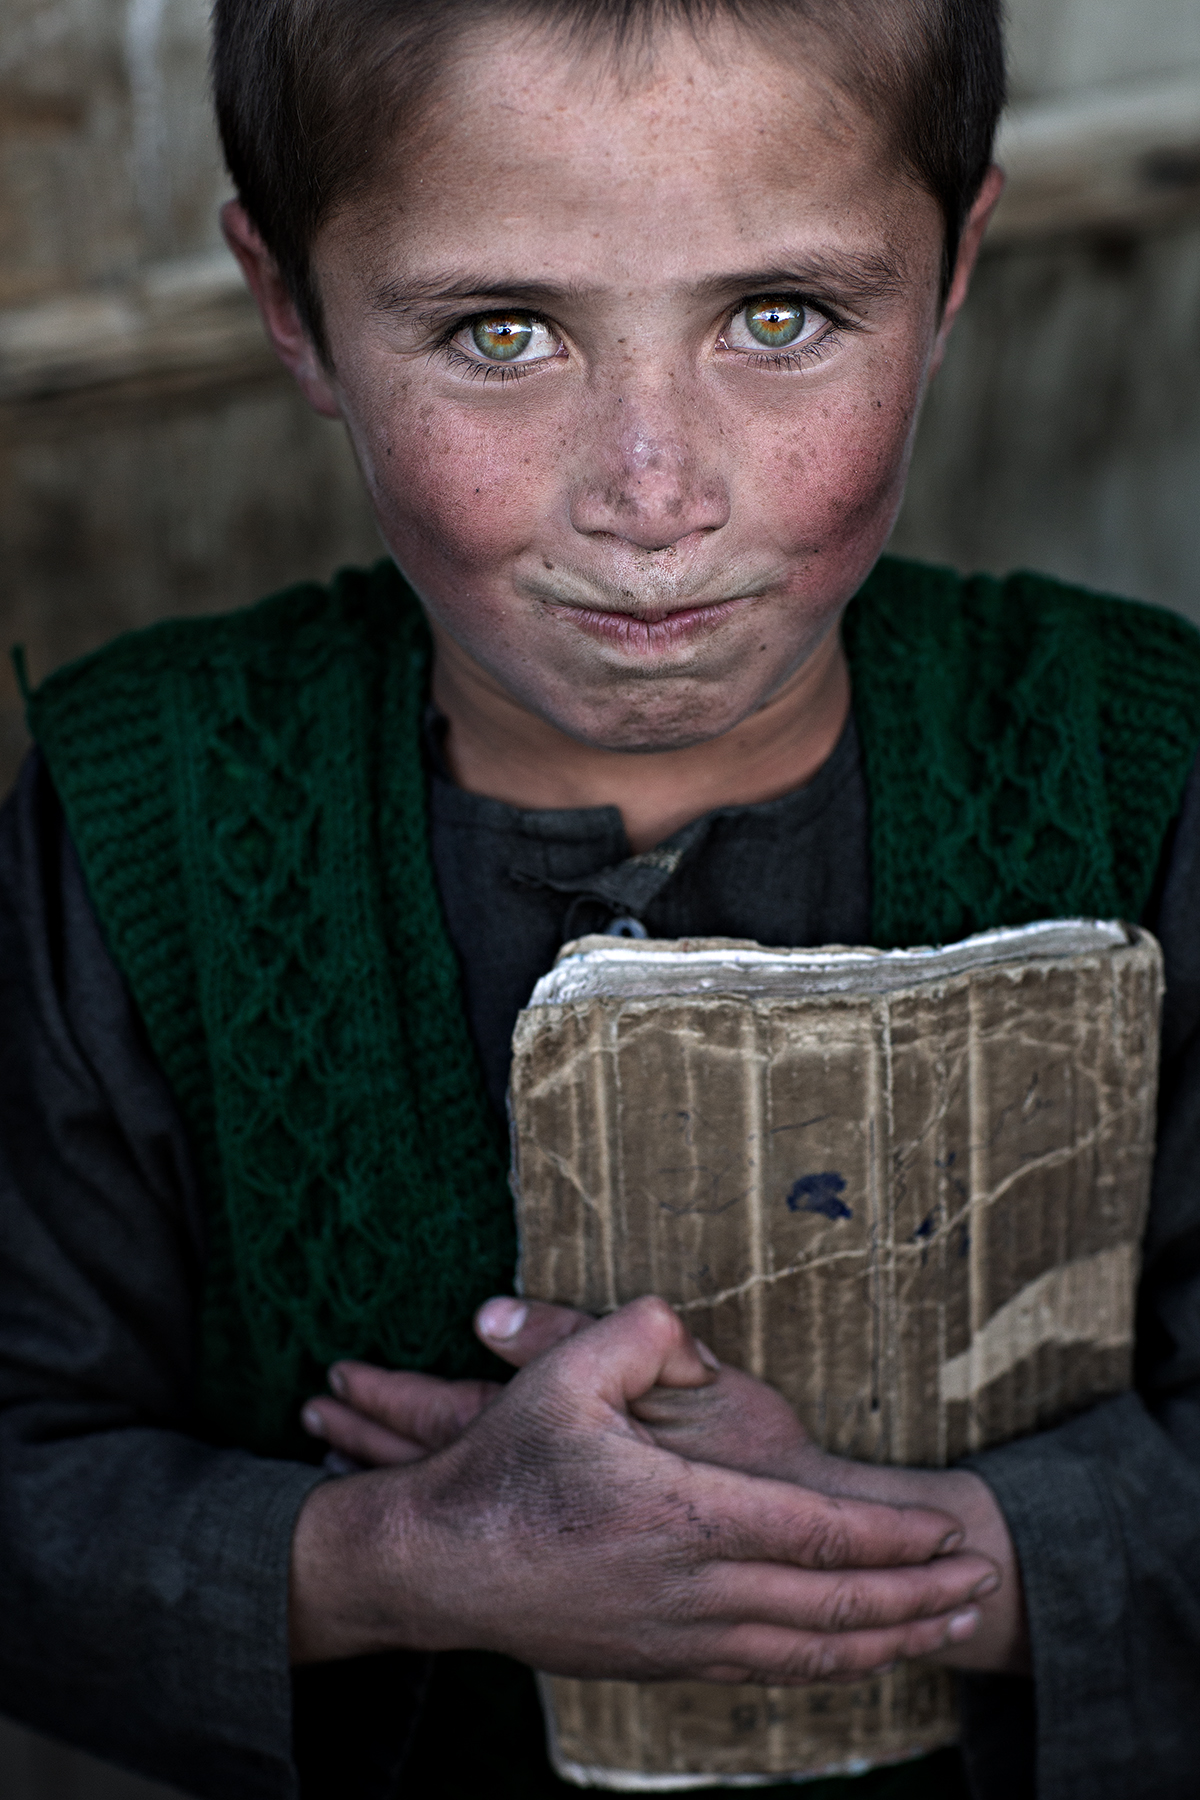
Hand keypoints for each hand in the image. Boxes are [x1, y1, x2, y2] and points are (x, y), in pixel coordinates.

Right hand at [290, 1296, 997, 1680]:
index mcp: (686, 1517)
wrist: (434, 1566)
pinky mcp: (658, 1662)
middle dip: (919, 1598)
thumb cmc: (502, 1469)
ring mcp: (679, 1638)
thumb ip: (642, 1331)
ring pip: (808, 1653)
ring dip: (887, 1641)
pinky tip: (850, 1655)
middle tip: (982, 1584)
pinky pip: (766, 1674)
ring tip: (945, 1629)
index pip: (822, 1536)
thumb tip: (690, 1333)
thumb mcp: (566, 1374)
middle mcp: (695, 1591)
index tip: (951, 1530)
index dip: (895, 1536)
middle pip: (835, 1607)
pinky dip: (826, 1668)